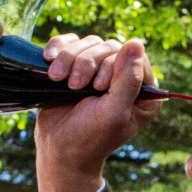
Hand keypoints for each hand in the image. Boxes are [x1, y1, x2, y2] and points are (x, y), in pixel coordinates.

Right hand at [33, 37, 160, 191]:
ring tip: (57, 78)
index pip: (135, 57)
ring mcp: (98, 70)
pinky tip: (49, 60)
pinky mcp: (75, 66)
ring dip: (69, 57)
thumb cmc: (89, 138)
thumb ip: (128, 80)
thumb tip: (136, 43)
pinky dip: (58, 47)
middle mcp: (123, 78)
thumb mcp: (113, 112)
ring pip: (89, 43)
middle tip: (75, 86)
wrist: (57, 150)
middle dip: (87, 63)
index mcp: (142, 92)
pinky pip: (70, 42)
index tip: (99, 87)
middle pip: (109, 47)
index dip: (113, 64)